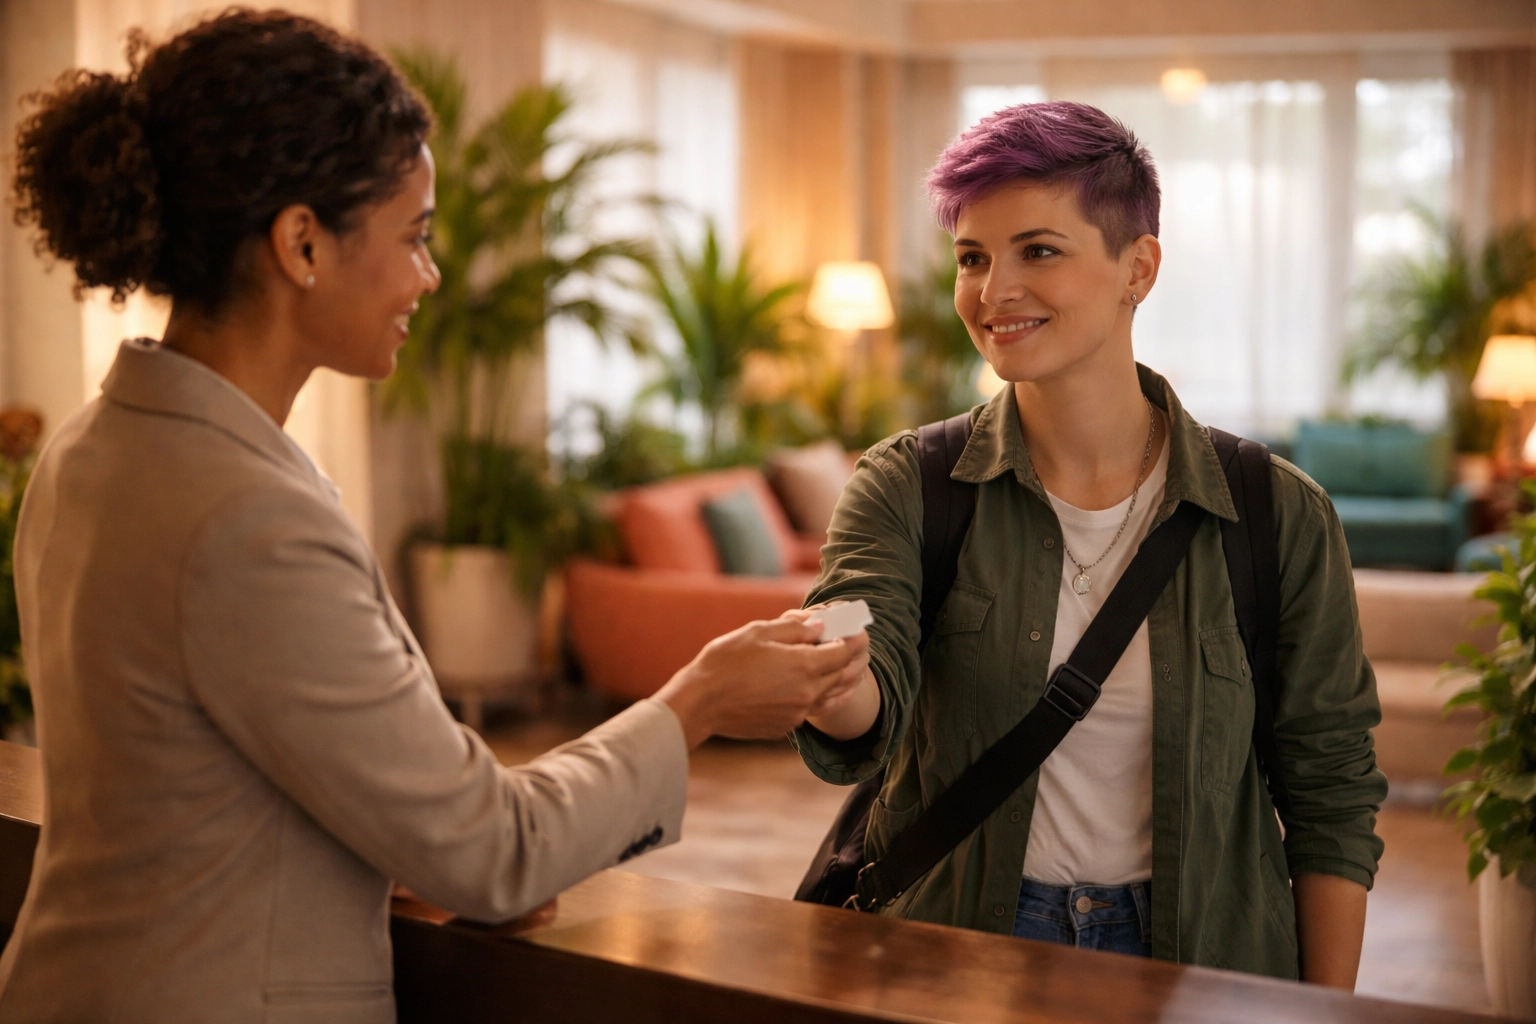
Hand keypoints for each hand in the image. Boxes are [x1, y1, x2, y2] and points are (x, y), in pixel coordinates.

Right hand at [656, 611, 869, 747]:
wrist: (701, 702)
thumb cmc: (725, 662)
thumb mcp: (759, 632)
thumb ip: (795, 628)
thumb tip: (819, 627)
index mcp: (804, 666)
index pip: (843, 652)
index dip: (851, 640)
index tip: (854, 631)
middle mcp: (807, 693)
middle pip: (841, 676)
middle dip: (849, 660)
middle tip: (850, 647)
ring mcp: (797, 714)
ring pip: (829, 697)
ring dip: (838, 682)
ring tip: (837, 668)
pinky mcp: (784, 726)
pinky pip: (809, 710)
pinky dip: (815, 697)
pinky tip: (809, 688)